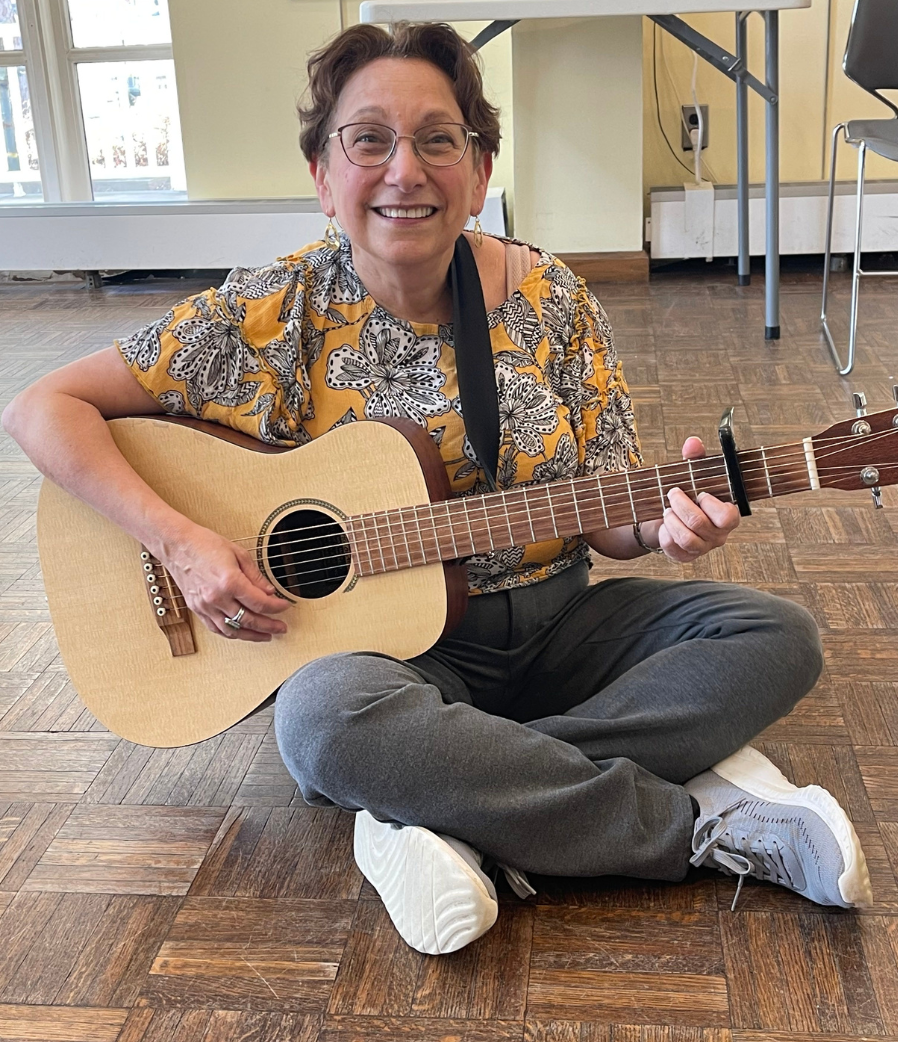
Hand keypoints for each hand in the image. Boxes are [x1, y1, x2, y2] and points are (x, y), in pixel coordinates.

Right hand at [155, 522, 288, 641]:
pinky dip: (231, 633)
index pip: (260, 603)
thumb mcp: (238, 553)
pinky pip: (216, 628)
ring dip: (251, 636)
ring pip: (233, 630)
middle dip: (269, 626)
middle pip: (249, 620)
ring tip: (265, 635)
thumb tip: (269, 591)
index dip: (276, 607)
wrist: (178, 545)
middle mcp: (217, 597)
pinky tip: (241, 632)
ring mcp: (205, 606)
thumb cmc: (205, 544)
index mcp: (230, 582)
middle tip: (281, 628)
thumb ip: (255, 575)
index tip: (284, 606)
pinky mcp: (197, 609)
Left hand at [656, 436, 740, 561]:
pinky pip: (674, 549)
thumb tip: (692, 443)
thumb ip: (695, 459)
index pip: (728, 517)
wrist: (667, 518)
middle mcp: (718, 535)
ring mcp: (702, 548)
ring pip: (687, 539)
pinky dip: (665, 535)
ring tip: (666, 510)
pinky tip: (664, 525)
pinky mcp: (684, 556)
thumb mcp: (692, 475)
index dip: (711, 504)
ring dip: (672, 521)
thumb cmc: (687, 495)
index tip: (700, 492)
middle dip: (682, 505)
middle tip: (672, 493)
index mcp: (727, 515)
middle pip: (700, 524)